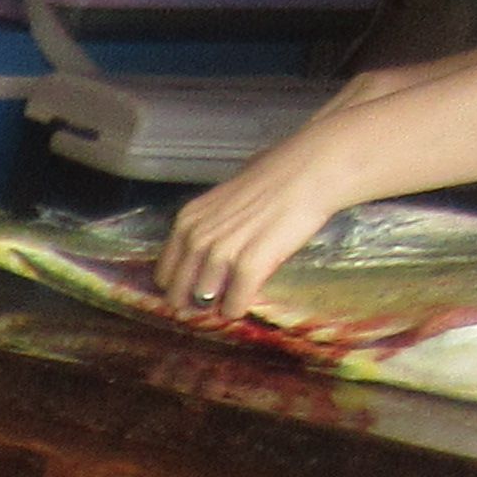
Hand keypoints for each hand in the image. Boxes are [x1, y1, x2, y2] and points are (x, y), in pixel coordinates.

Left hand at [159, 124, 364, 314]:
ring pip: (204, 302)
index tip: (195, 289)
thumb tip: (202, 251)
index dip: (180, 286)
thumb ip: (208, 226)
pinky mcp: (248, 266)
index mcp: (187, 222)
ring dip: (218, 304)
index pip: (165, 274)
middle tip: (215, 299)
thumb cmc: (274, 179)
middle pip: (178, 293)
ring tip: (236, 294)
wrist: (311, 169)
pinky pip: (233, 305)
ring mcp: (221, 253)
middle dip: (193, 302)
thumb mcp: (224, 200)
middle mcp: (197, 239)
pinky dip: (239, 307)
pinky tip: (247, 299)